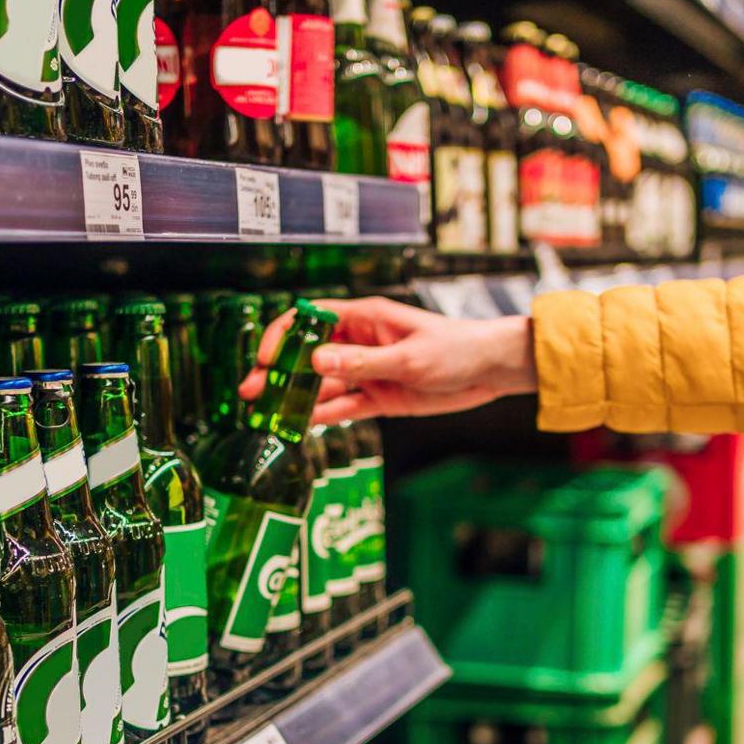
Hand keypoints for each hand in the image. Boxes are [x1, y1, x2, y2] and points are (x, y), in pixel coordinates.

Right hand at [238, 297, 537, 423]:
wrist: (491, 372)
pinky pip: (344, 406)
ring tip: (267, 415)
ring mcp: (368, 371)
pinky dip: (322, 415)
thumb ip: (362, 362)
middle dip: (279, 373)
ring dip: (296, 398)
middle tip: (252, 393)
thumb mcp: (409, 358)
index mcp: (365, 318)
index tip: (267, 359)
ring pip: (322, 384)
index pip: (311, 319)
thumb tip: (315, 361)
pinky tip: (300, 425)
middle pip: (308, 355)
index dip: (284, 336)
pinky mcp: (379, 397)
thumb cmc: (456, 349)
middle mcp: (360, 343)